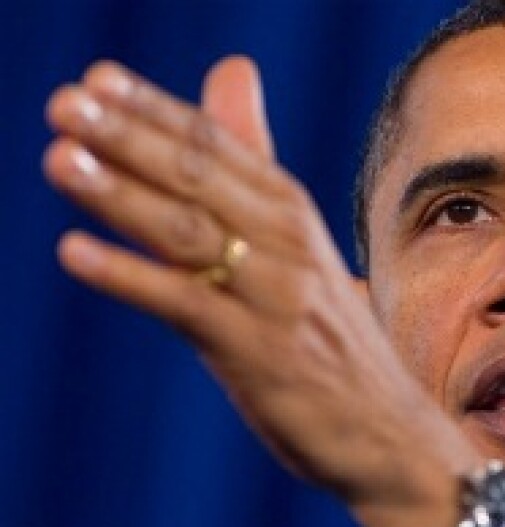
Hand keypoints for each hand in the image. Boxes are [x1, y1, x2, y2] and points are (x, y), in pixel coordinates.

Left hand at [43, 57, 482, 526]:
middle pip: (199, 178)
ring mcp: (276, 297)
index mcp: (292, 210)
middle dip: (131, 138)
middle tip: (66, 105)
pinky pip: (188, 305)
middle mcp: (288, 242)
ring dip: (123, 195)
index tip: (96, 80)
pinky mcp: (259, 352)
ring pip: (190, 232)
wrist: (384, 425)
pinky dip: (132, 278)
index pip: (216, 145)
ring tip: (62, 161)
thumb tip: (231, 66)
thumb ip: (252, 159)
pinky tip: (75, 253)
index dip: (154, 109)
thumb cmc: (325, 333)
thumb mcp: (293, 240)